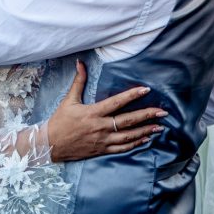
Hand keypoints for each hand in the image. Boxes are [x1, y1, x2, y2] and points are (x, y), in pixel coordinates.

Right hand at [47, 62, 166, 161]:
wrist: (51, 144)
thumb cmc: (60, 121)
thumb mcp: (69, 100)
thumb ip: (78, 81)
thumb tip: (80, 63)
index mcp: (93, 113)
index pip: (117, 102)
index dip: (132, 95)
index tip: (146, 90)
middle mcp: (101, 127)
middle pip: (128, 120)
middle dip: (147, 115)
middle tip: (162, 112)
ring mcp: (103, 140)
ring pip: (129, 136)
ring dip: (145, 131)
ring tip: (159, 127)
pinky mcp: (102, 150)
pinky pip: (122, 148)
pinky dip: (135, 143)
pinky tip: (145, 139)